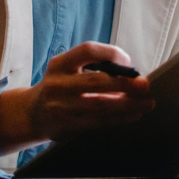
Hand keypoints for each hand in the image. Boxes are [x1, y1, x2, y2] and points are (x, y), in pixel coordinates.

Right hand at [0, 42, 153, 158]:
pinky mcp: (65, 127)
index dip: (111, 54)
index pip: (88, 51)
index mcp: (59, 64)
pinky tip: (134, 115)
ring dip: (128, 104)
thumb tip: (131, 74)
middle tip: (145, 84)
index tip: (127, 62)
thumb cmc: (60, 87)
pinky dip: (119, 118)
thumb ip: (93, 67)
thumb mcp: (66, 70)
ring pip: (101, 105)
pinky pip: (98, 122)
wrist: (30, 114)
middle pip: (97, 81)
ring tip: (148, 102)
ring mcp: (60, 107)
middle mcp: (58, 84)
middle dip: (125, 83)